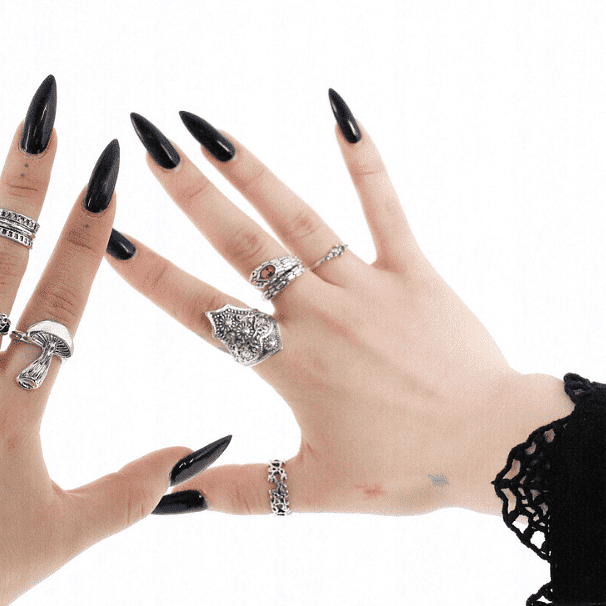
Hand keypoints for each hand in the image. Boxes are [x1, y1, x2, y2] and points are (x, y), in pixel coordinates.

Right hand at [108, 93, 573, 518]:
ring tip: (204, 126)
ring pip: (296, 217)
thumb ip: (236, 489)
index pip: (200, 311)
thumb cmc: (408, 471)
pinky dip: (361, 158)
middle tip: (145, 141)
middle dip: (187, 192)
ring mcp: (366, 286)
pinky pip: (384, 205)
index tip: (109, 235)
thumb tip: (168, 496)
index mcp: (289, 365)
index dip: (150, 273)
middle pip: (239, 244)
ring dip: (248, 168)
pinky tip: (335, 109)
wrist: (496, 447)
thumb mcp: (312, 490)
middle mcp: (319, 315)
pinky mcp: (413, 271)